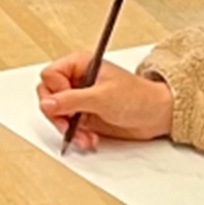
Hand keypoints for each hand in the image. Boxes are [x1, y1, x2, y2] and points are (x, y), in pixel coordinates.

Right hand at [37, 52, 173, 149]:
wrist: (157, 116)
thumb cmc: (138, 97)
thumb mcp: (101, 97)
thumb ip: (71, 100)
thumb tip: (47, 103)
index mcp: (79, 65)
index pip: (50, 76)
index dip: (55, 91)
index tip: (67, 102)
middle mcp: (77, 81)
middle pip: (48, 97)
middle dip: (58, 115)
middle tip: (69, 125)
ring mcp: (79, 99)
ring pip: (56, 115)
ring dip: (68, 129)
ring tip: (84, 137)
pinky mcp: (83, 116)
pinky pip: (68, 127)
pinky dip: (76, 136)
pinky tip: (89, 139)